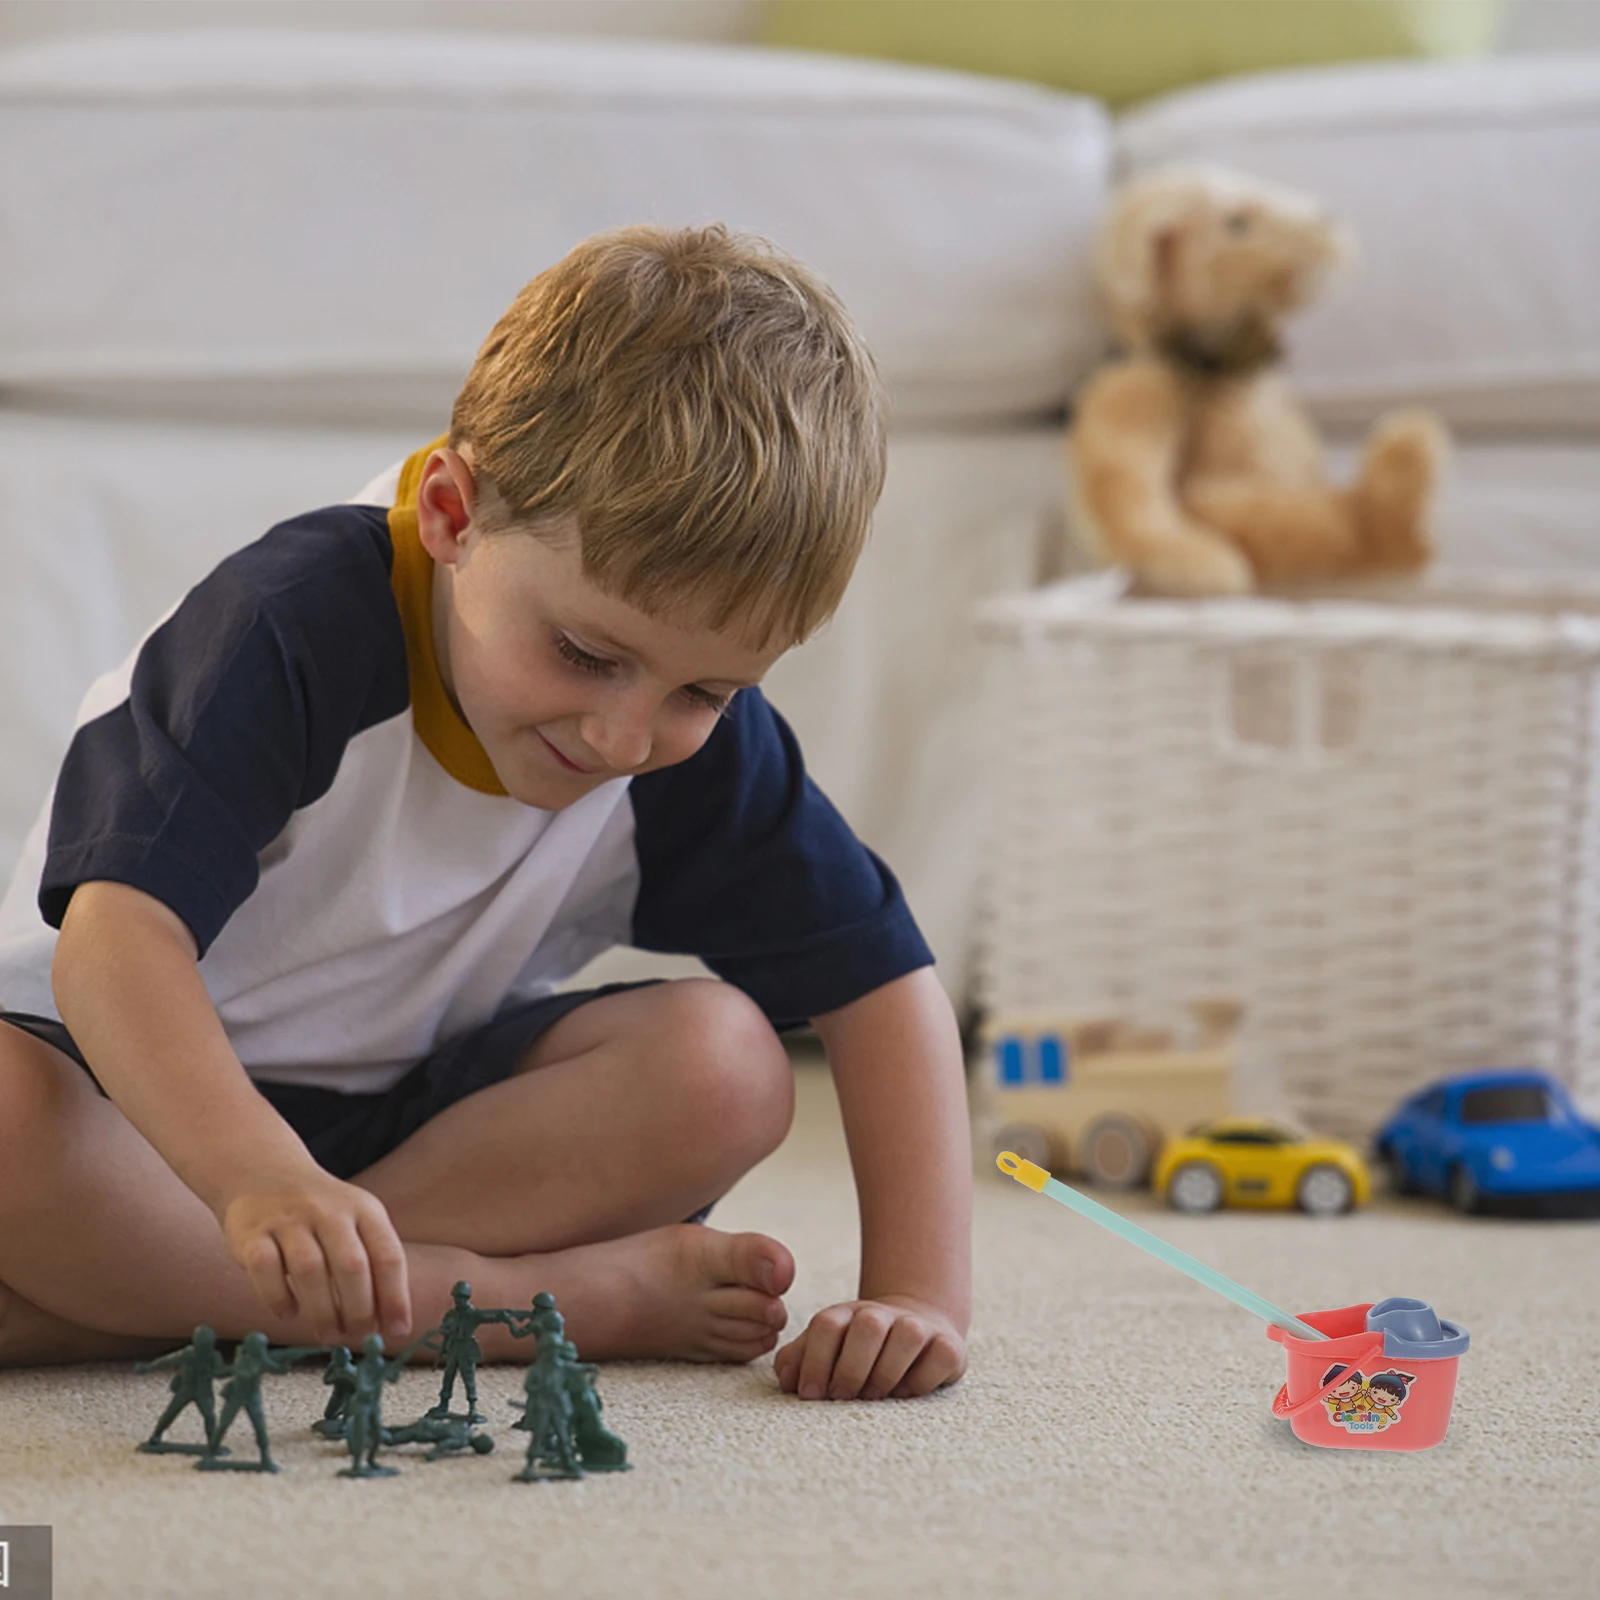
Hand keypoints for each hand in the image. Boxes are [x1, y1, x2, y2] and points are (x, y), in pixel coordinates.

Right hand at [219, 1169, 410, 1347]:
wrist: (264, 1173)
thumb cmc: (320, 1213)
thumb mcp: (355, 1222)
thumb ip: (372, 1264)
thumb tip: (391, 1323)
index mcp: (364, 1209)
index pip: (388, 1256)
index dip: (395, 1297)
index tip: (398, 1330)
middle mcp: (329, 1211)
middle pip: (351, 1265)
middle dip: (359, 1309)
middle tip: (358, 1336)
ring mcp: (289, 1220)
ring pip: (310, 1270)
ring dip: (323, 1310)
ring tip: (329, 1334)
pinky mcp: (252, 1232)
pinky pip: (265, 1269)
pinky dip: (278, 1297)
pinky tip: (289, 1313)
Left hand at [773, 1294, 965, 1400]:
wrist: (917, 1329)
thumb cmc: (860, 1352)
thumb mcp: (827, 1350)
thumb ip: (799, 1361)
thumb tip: (788, 1381)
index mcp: (848, 1314)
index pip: (827, 1325)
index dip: (814, 1360)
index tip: (810, 1393)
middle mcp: (884, 1315)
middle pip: (868, 1327)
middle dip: (851, 1369)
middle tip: (842, 1396)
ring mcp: (919, 1326)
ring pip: (907, 1336)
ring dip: (886, 1374)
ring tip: (873, 1396)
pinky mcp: (949, 1345)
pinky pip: (939, 1358)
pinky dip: (921, 1380)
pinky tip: (905, 1393)